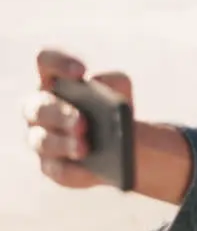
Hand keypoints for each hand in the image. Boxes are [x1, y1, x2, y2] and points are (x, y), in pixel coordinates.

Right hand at [23, 49, 132, 188]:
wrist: (123, 142)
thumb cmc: (114, 107)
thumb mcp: (121, 90)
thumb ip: (114, 82)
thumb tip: (100, 86)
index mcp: (53, 81)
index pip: (45, 61)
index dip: (58, 63)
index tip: (81, 72)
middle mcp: (38, 109)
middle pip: (39, 107)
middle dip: (60, 114)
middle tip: (82, 121)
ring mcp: (41, 139)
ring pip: (43, 141)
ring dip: (63, 143)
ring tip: (85, 147)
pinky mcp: (52, 167)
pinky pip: (58, 169)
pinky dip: (74, 170)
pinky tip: (89, 169)